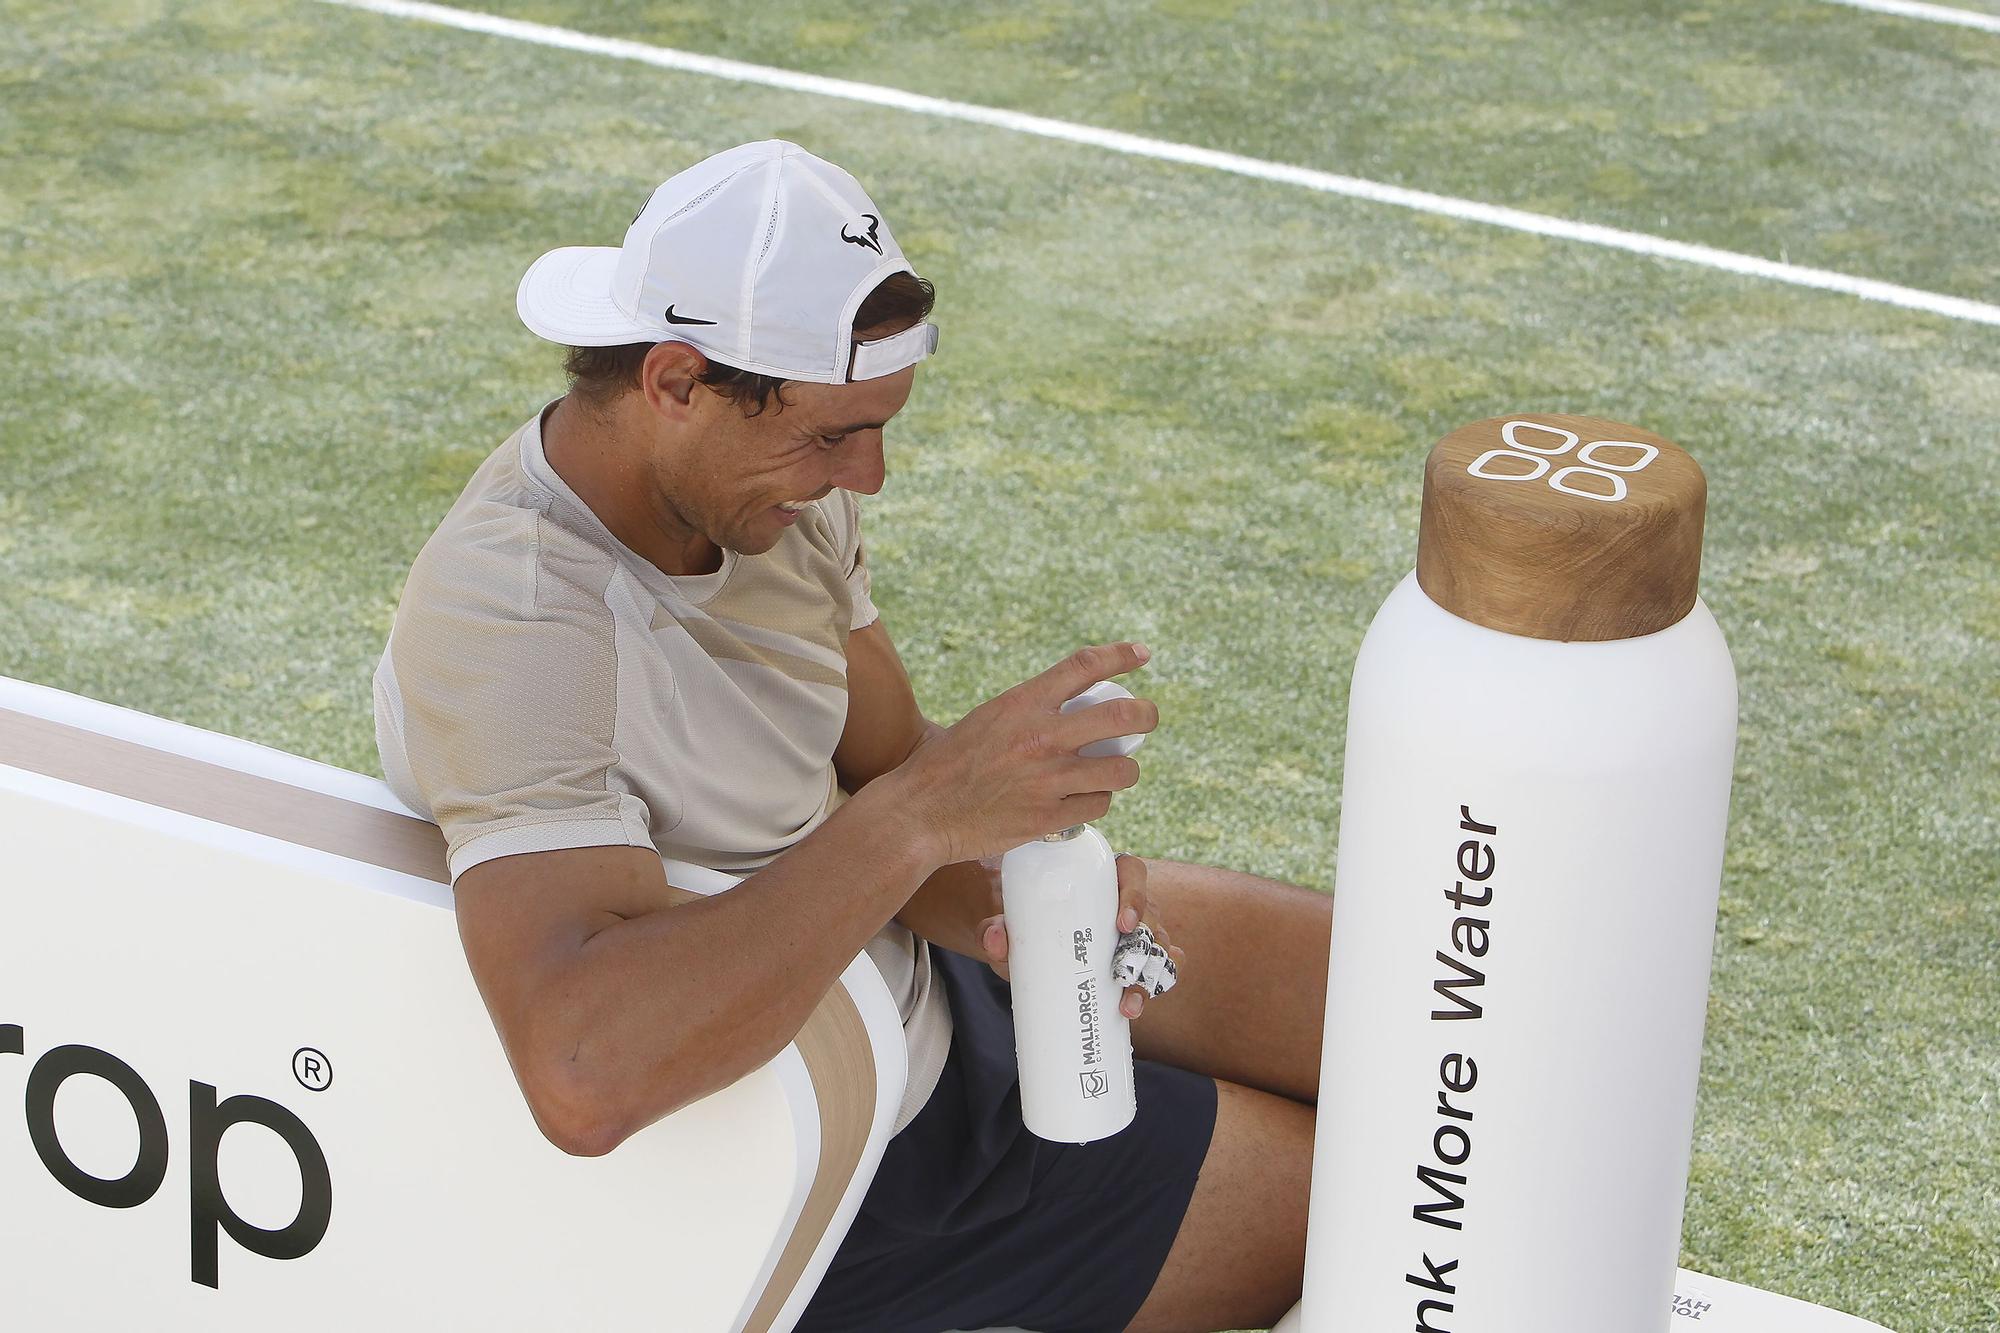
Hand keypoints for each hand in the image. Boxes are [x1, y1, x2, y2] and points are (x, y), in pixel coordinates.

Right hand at [888, 642, 1158, 866]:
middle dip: (1147, 715)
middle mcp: (1042, 737)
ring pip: (1122, 769)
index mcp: (1023, 704)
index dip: (1121, 655)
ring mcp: (1049, 779)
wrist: (921, 812)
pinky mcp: (1051, 817)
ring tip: (1112, 772)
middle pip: (1122, 716)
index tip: (1141, 654)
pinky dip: (1096, 802)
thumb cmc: (948, 765)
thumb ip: (1030, 712)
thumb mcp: (987, 719)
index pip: (1084, 666)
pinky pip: (1099, 805)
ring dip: (1123, 770)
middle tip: (1147, 719)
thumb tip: (1072, 710)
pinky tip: (1082, 801)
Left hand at [975, 853, 1184, 1018]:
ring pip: (1159, 949)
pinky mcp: (1140, 961)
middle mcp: (1128, 903)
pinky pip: (1163, 970)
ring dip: (1148, 978)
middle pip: (1151, 916)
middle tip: (1121, 973)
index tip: (1122, 923)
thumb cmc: (1028, 929)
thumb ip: (995, 930)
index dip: (1135, 895)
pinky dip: (1159, 985)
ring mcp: (1140, 933)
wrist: (1031, 953)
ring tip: (1128, 1006)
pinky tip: (1143, 1001)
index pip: (1132, 873)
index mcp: (1103, 880)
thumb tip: (995, 938)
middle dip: (1146, 946)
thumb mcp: (1012, 928)